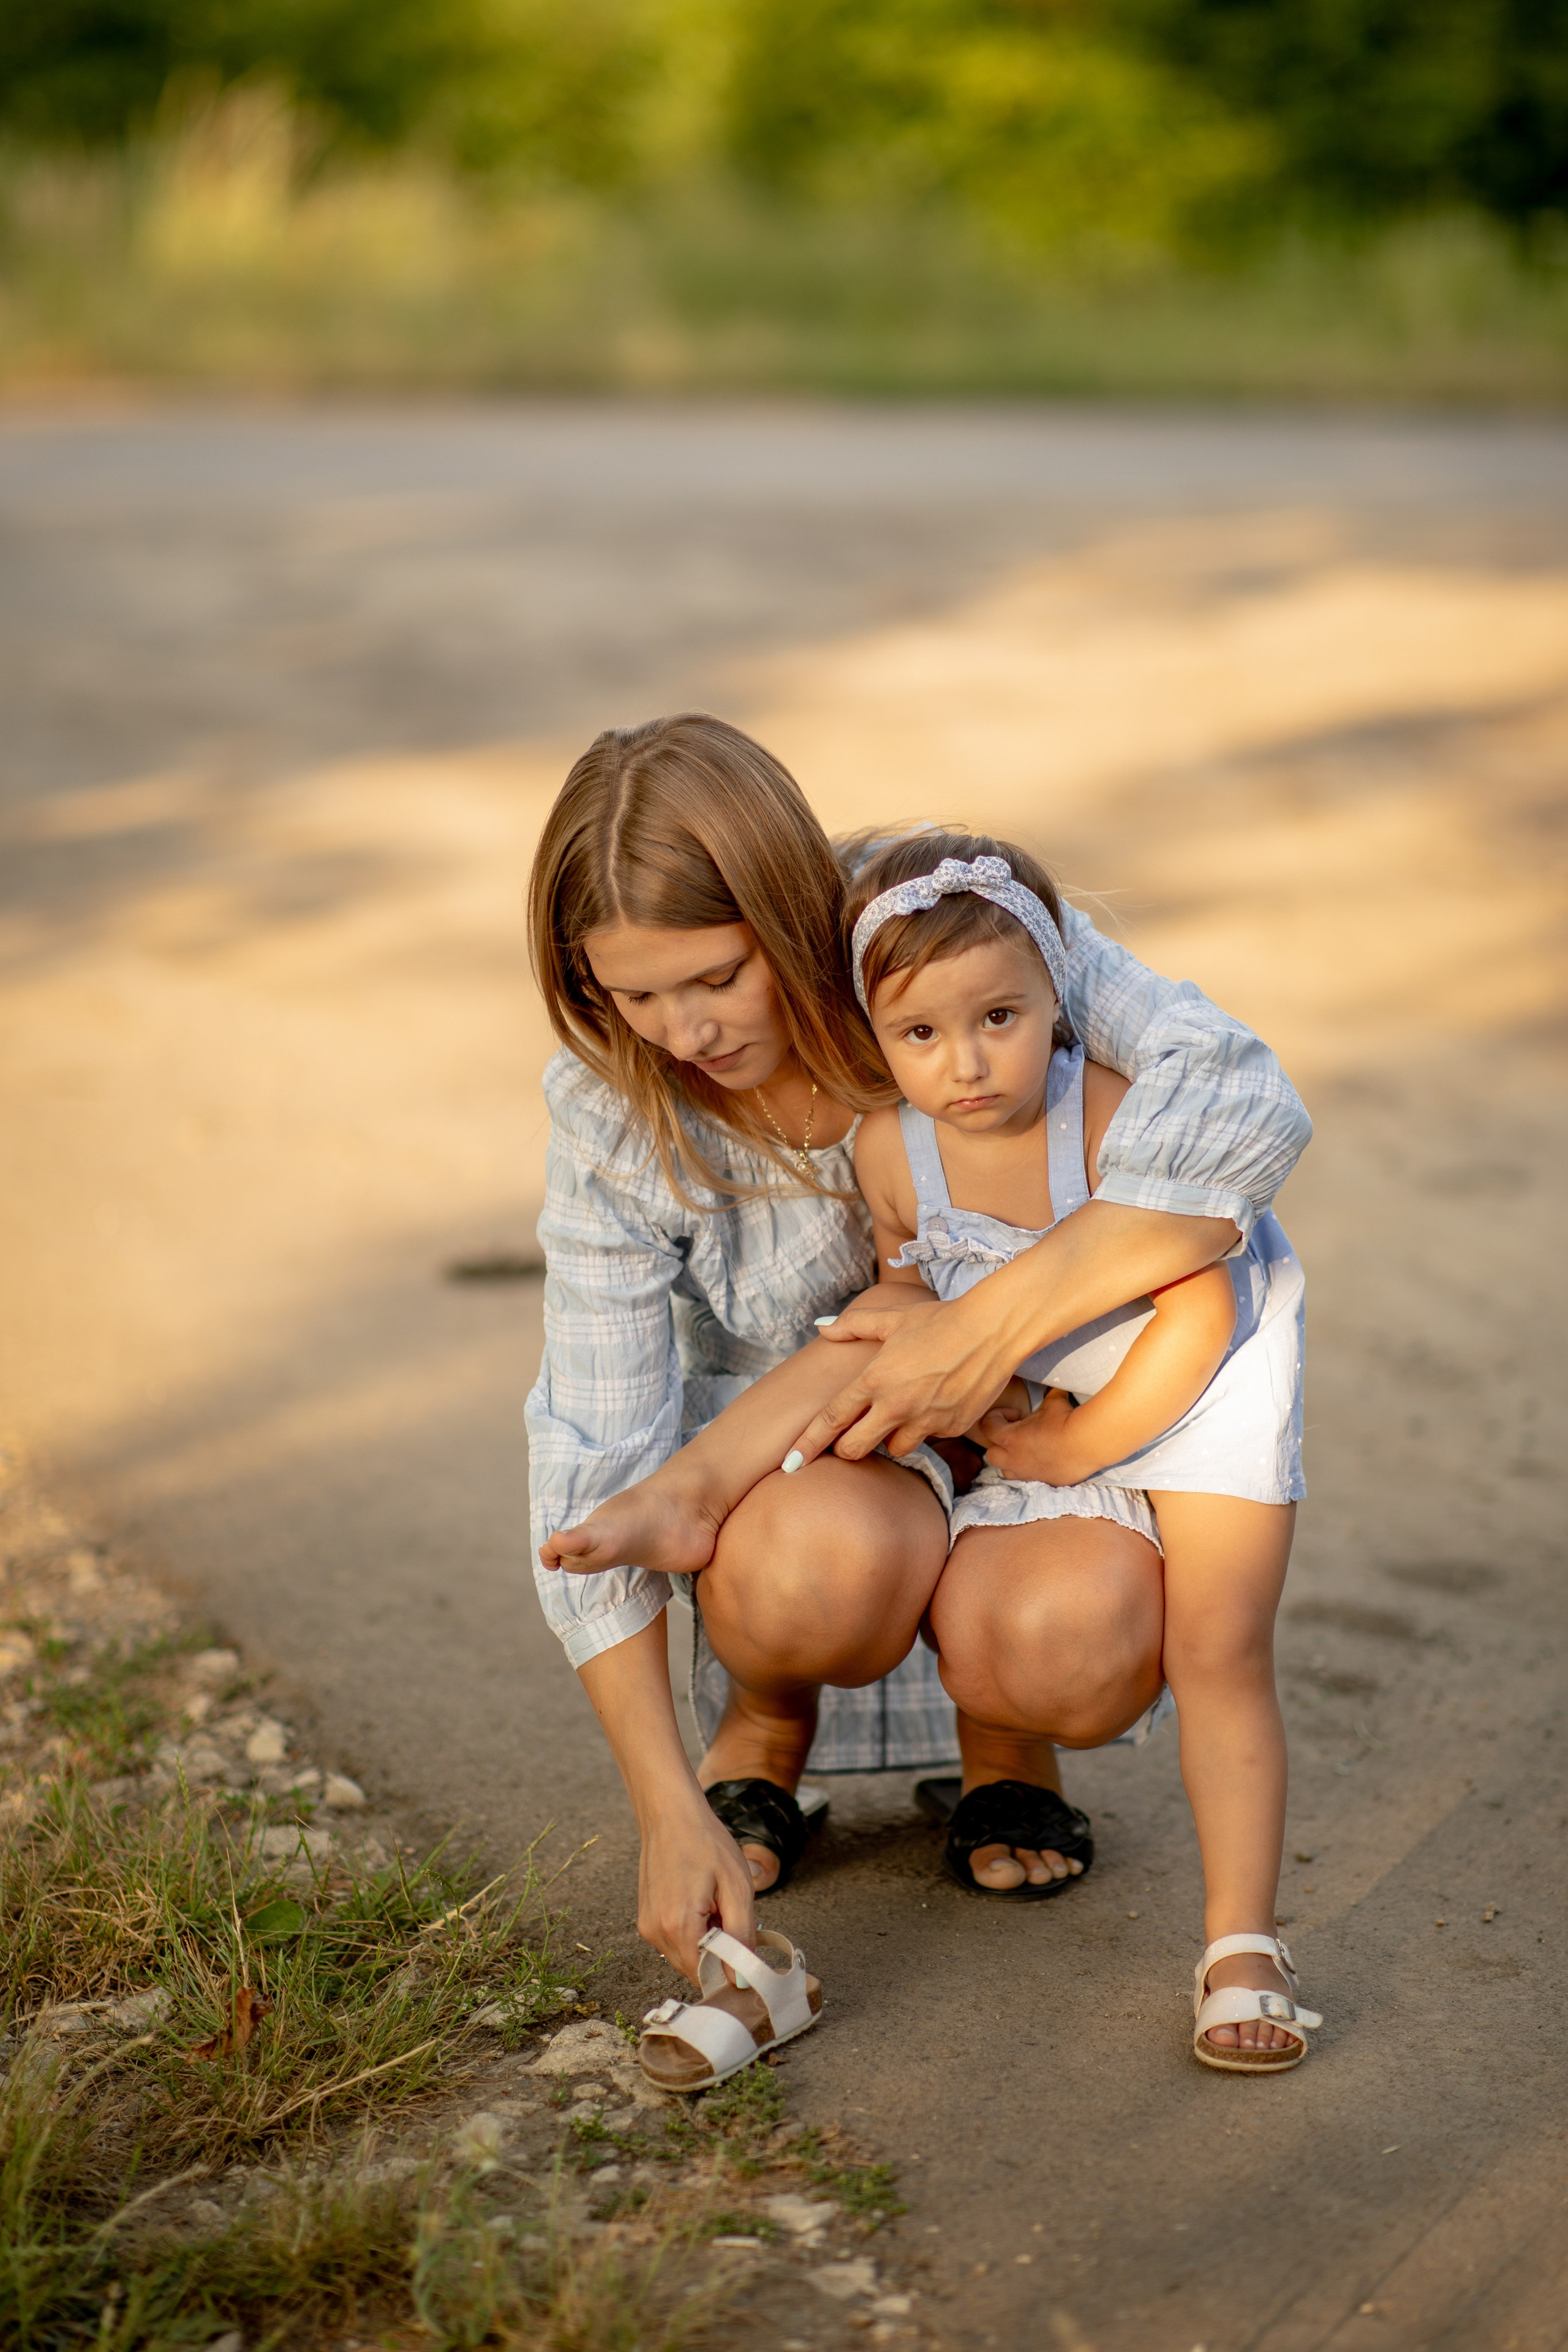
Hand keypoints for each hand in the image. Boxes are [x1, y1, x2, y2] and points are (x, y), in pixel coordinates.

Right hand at [637, 1794, 757, 1984]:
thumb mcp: (737, 1886)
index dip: (730, 1971)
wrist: (670, 1814)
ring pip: (685, 1957)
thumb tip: (740, 1978)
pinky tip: (701, 1904)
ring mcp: (648, 1926)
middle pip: (695, 1970)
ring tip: (716, 1907)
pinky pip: (673, 1942)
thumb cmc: (705, 1842)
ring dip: (705, 1944)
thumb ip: (740, 1935)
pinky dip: (692, 1933)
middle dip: (718, 1956)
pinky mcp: (646, 1918)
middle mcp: (656, 1932)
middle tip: (731, 1917)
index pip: (706, 1977)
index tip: (747, 1953)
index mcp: (678, 1925)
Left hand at [789, 1285, 1018, 1464]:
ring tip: (902, 1411)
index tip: (789, 1464)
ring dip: (891, 1438)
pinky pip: (929, 1439)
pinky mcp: (953, 1429)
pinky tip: (934, 1404)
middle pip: (855, 1449)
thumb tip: (821, 1327)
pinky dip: (925, 1428)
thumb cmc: (939, 1318)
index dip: (807, 1445)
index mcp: (875, 1380)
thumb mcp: (892, 1317)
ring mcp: (926, 1421)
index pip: (830, 1421)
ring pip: (895, 1450)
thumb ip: (852, 1326)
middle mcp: (897, 1406)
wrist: (993, 1328)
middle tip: (853, 1435)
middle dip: (848, 1447)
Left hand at [974, 1387, 1091, 1484]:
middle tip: (1015, 1435)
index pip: (986, 1427)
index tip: (1015, 1413)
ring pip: (1007, 1472)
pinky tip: (1046, 1459)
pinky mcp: (1044, 1482)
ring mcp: (1028, 1473)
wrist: (1086, 1444)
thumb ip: (1047, 1395)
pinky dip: (1032, 1470)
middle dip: (998, 1444)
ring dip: (1011, 1461)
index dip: (996, 1416)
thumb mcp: (1053, 1402)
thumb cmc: (1064, 1421)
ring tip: (1026, 1450)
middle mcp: (1014, 1459)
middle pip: (991, 1455)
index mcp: (1010, 1438)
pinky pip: (1030, 1479)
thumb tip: (1052, 1386)